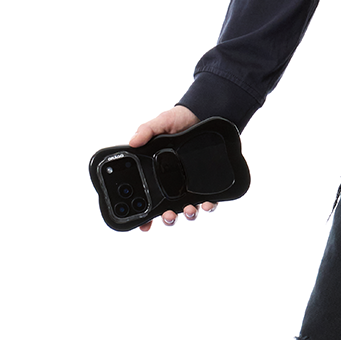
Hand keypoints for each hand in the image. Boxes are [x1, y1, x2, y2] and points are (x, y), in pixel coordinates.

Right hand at [129, 106, 217, 230]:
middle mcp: (174, 184)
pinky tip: (207, 204)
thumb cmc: (178, 120)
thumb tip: (132, 142)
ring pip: (188, 209)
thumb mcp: (159, 123)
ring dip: (187, 214)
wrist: (203, 114)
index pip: (149, 198)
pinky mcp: (208, 184)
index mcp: (157, 174)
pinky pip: (208, 200)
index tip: (144, 225)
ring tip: (187, 211)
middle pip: (168, 209)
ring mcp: (191, 185)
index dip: (146, 216)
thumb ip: (145, 131)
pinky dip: (208, 206)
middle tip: (167, 216)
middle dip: (167, 218)